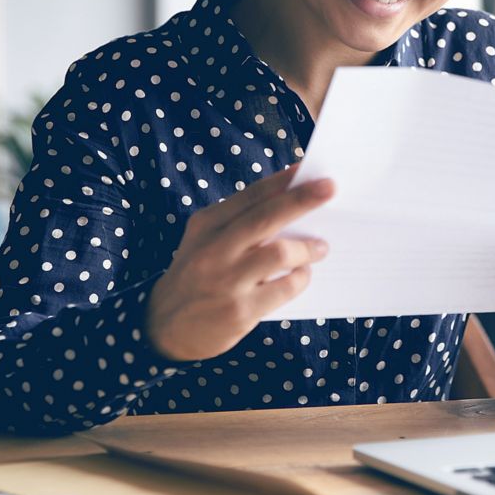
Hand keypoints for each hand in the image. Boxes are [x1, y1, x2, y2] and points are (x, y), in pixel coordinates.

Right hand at [146, 165, 333, 360]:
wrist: (165, 326)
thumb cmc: (197, 273)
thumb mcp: (206, 239)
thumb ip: (240, 221)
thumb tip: (292, 201)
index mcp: (207, 225)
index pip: (250, 195)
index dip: (282, 180)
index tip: (308, 168)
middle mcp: (214, 250)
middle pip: (266, 217)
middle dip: (302, 200)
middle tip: (330, 189)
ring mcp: (226, 282)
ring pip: (280, 253)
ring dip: (308, 248)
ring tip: (321, 247)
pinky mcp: (240, 312)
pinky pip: (284, 288)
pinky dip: (301, 278)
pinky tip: (303, 274)